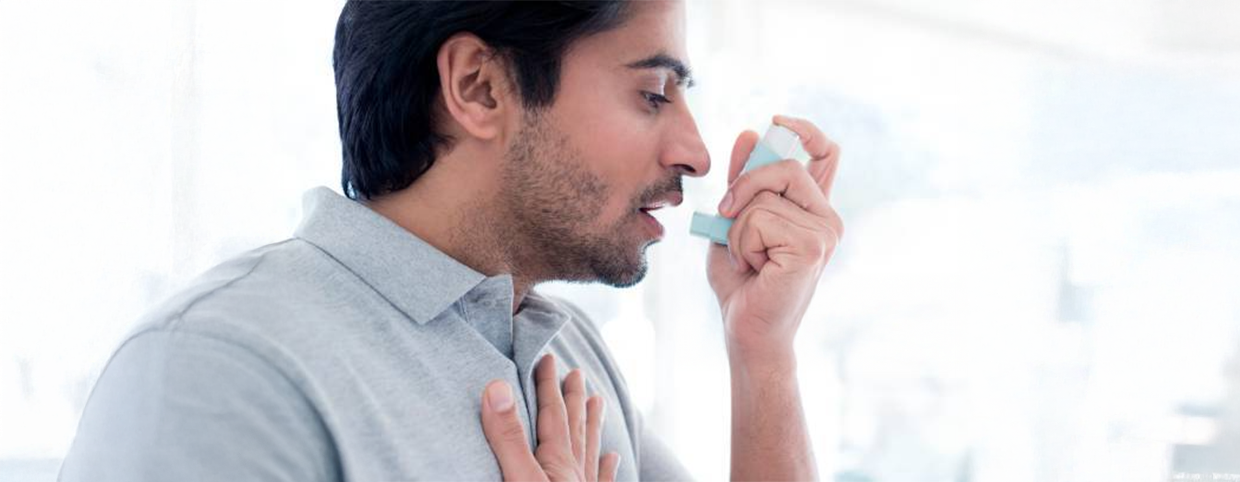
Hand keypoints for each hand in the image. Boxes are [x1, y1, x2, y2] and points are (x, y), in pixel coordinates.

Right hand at [481, 354, 619, 481]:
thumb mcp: (518, 477)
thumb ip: (508, 437)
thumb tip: (498, 387)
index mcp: (557, 461)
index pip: (553, 413)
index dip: (548, 385)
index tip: (547, 359)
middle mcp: (574, 473)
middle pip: (574, 426)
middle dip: (572, 397)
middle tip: (577, 373)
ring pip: (588, 449)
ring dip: (591, 423)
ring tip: (598, 402)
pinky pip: (600, 481)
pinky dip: (606, 467)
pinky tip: (613, 457)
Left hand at [706, 115, 843, 362]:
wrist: (746, 330)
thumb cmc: (741, 282)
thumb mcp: (734, 221)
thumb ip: (743, 181)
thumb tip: (749, 133)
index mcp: (812, 208)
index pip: (825, 152)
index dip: (804, 129)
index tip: (775, 122)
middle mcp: (826, 217)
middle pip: (784, 165)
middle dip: (744, 186)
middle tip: (727, 217)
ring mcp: (824, 232)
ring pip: (764, 197)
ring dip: (738, 228)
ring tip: (749, 258)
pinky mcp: (812, 247)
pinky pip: (761, 219)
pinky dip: (743, 243)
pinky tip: (756, 268)